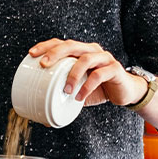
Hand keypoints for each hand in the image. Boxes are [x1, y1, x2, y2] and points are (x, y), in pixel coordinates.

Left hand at [28, 39, 147, 106]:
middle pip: (71, 45)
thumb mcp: (78, 89)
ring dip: (72, 74)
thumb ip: (63, 94)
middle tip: (44, 65)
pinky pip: (99, 75)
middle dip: (55, 53)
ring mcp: (104, 58)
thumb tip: (42, 115)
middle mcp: (92, 50)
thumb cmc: (99, 89)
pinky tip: (80, 96)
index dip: (46, 46)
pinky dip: (87, 86)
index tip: (32, 54)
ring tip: (65, 90)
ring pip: (85, 59)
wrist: (125, 93)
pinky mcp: (115, 69)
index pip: (61, 43)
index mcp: (81, 51)